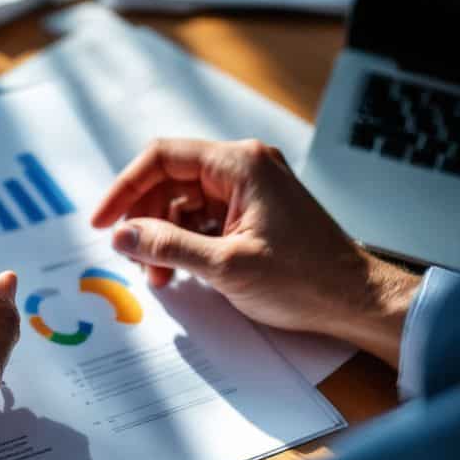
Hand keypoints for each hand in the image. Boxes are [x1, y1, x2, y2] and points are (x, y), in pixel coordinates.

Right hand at [91, 139, 419, 366]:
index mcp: (240, 164)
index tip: (102, 222)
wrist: (357, 302)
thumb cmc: (305, 280)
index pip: (162, 157)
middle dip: (143, 220)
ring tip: (158, 277)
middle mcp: (243, 167)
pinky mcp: (252, 213)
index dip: (124, 188)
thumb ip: (167, 246)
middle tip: (129, 257)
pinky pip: (202, 219)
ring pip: (182, 203)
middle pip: (169, 181)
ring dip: (162, 238)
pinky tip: (178, 273)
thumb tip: (121, 235)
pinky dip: (184, 244)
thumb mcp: (225, 266)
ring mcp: (249, 190)